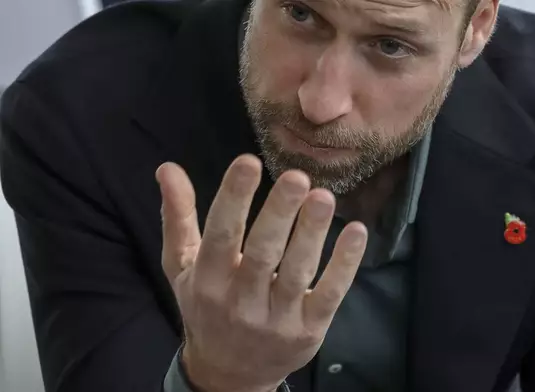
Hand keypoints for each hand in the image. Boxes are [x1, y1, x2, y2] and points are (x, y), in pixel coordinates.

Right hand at [156, 154, 367, 391]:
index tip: (248, 161)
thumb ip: (178, 217)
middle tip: (297, 178)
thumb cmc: (206, 308)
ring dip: (312, 234)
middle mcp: (240, 302)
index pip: (220, 236)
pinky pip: (328, 295)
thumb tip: (168, 168)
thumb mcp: (181, 266)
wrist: (229, 375)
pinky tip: (356, 232)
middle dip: (279, 214)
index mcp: (208, 280)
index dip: (233, 199)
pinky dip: (344, 265)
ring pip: (296, 272)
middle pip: (262, 254)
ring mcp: (277, 319)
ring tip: (324, 197)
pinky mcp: (308, 331)